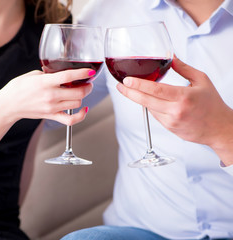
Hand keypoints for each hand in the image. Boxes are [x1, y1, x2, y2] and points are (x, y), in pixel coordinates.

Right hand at [0, 68, 93, 125]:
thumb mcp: (34, 75)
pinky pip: (70, 120)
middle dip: (87, 86)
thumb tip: (62, 73)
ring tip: (80, 92)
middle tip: (87, 82)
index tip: (90, 71)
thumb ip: (50, 74)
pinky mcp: (51, 116)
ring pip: (77, 104)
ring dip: (82, 97)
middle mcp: (50, 96)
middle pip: (78, 92)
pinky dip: (80, 116)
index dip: (83, 73)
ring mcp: (52, 107)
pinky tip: (84, 109)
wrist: (9, 104)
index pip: (69, 76)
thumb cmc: (18, 88)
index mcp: (46, 82)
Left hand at [116, 56, 232, 164]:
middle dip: (129, 93)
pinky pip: (154, 115)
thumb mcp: (202, 80)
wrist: (219, 128)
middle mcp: (176, 111)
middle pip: (146, 101)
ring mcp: (171, 121)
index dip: (138, 85)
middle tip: (120, 86)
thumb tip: (170, 56)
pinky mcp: (169, 128)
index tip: (126, 81)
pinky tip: (152, 100)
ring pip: (148, 108)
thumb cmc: (212, 104)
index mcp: (184, 97)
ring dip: (140, 99)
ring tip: (134, 90)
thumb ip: (183, 68)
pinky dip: (151, 106)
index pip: (155, 90)